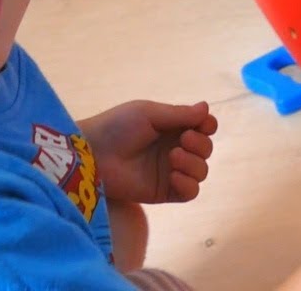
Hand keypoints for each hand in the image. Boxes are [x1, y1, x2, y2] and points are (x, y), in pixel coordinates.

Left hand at [78, 100, 217, 203]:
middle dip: (200, 144)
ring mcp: (170, 171)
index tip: (202, 124)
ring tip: (173, 157)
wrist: (93, 154)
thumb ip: (179, 114)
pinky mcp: (163, 192)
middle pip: (206, 149)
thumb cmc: (116, 127)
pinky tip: (174, 176)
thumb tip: (206, 107)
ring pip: (201, 171)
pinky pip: (190, 192)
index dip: (207, 126)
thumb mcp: (148, 113)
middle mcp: (174, 148)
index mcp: (172, 127)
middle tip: (183, 140)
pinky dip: (188, 184)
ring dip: (194, 163)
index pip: (203, 128)